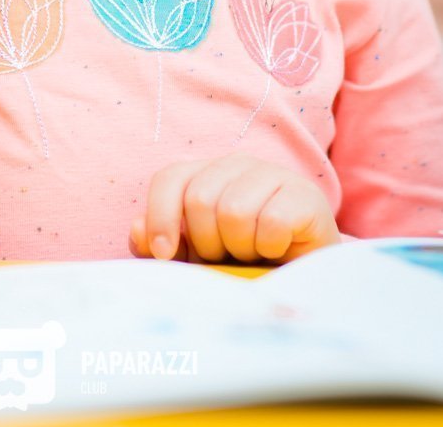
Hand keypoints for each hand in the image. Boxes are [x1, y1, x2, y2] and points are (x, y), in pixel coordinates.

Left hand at [129, 154, 339, 263]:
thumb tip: (137, 230)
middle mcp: (237, 165)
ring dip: (241, 247)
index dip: (160, 217)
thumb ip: (162, 245)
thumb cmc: (244, 265)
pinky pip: (272, 223)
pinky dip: (271, 248)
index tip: (164, 254)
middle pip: (200, 198)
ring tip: (254, 253)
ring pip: (235, 211)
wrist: (305, 278)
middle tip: (227, 256)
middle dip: (208, 242)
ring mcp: (273, 175)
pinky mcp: (305, 195)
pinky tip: (279, 249)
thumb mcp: (195, 259)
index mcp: (206, 174)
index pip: (170, 179)